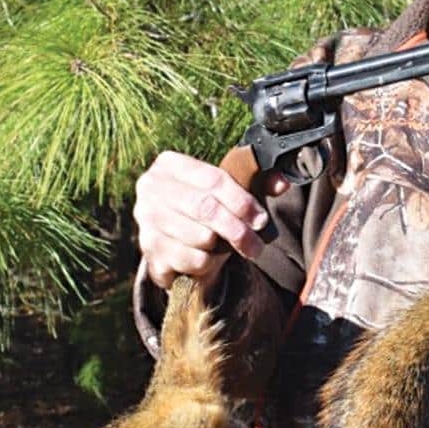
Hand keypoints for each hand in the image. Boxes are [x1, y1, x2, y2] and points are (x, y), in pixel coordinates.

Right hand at [134, 150, 289, 289]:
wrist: (173, 240)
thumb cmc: (204, 208)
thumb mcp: (228, 191)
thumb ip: (256, 182)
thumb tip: (282, 182)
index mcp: (170, 165)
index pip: (212, 179)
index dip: (242, 201)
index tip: (261, 219)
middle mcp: (151, 188)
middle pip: (205, 208)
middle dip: (238, 229)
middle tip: (256, 243)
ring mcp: (146, 220)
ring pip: (200, 237)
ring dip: (223, 247)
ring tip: (228, 247)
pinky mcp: (149, 250)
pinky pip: (191, 260)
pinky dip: (208, 262)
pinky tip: (207, 257)